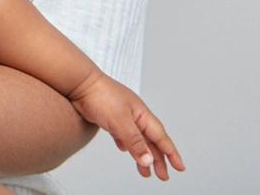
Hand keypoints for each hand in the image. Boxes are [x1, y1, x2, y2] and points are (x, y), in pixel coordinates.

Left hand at [69, 73, 184, 179]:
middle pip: (150, 140)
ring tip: (145, 172)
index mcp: (141, 113)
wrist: (79, 83)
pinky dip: (126, 144)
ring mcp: (120, 115)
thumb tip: (149, 160)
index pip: (160, 136)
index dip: (171, 153)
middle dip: (158, 159)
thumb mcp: (120, 121)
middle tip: (163, 176)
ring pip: (136, 139)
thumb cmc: (100, 95)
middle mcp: (133, 114)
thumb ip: (135, 141)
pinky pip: (122, 134)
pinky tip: (125, 150)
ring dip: (142, 155)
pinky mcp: (108, 117)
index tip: (180, 167)